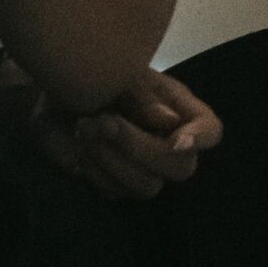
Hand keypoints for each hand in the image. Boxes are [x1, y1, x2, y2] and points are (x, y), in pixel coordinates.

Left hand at [20, 66, 225, 200]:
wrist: (56, 94)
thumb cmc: (98, 75)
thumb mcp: (121, 75)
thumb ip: (144, 97)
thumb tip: (170, 124)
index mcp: (181, 111)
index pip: (211, 131)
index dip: (201, 139)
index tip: (176, 142)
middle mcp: (170, 144)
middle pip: (181, 168)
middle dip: (140, 148)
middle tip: (104, 122)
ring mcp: (145, 169)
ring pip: (146, 186)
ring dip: (112, 160)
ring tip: (84, 129)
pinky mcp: (118, 185)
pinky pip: (114, 191)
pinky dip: (94, 170)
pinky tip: (79, 145)